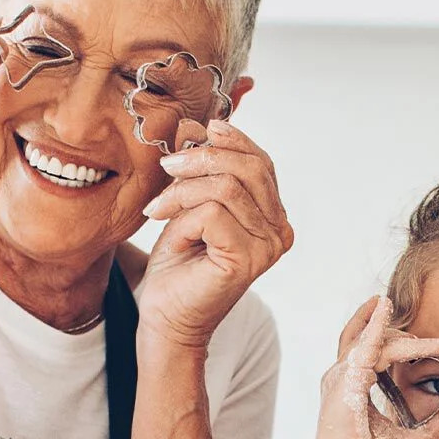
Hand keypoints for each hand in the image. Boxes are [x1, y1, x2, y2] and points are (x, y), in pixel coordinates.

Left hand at [137, 120, 294, 351]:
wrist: (165, 315)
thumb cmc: (178, 264)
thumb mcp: (189, 203)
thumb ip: (202, 168)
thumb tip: (197, 123)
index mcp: (272, 215)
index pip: (261, 162)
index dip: (231, 140)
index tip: (196, 132)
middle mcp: (279, 230)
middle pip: (250, 167)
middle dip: (202, 158)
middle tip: (167, 167)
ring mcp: (267, 247)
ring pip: (227, 187)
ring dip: (182, 189)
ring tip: (159, 206)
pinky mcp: (247, 259)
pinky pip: (212, 212)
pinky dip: (182, 213)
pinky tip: (167, 227)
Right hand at [310, 298, 438, 438]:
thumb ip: (430, 428)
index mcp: (351, 386)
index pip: (369, 353)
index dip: (388, 340)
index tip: (417, 340)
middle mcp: (342, 376)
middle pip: (364, 339)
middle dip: (388, 330)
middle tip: (420, 336)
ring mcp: (341, 375)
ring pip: (368, 339)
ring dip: (383, 321)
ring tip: (390, 301)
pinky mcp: (348, 378)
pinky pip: (364, 344)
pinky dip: (374, 324)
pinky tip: (384, 307)